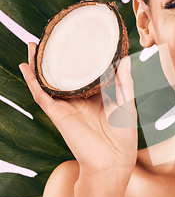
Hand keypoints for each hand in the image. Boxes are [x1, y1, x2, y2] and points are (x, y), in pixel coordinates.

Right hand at [19, 42, 137, 175]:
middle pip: (64, 73)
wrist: (113, 160)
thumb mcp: (126, 104)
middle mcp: (79, 98)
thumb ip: (125, 82)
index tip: (80, 38)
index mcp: (97, 95)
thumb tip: (125, 59)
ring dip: (40, 64)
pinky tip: (26, 66)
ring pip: (49, 81)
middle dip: (58, 57)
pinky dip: (32, 80)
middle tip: (53, 36)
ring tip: (35, 45)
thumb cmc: (123, 135)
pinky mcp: (58, 113)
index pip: (86, 71)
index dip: (82, 56)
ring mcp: (67, 105)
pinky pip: (42, 94)